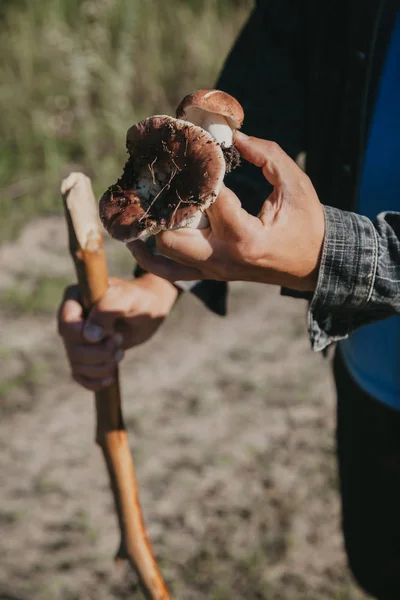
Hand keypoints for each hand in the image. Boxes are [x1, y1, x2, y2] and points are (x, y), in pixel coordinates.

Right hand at [58, 273, 177, 390]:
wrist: (150, 310)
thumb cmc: (139, 298)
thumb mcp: (126, 299)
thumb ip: (106, 311)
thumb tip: (88, 336)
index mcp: (75, 298)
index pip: (66, 324)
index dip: (84, 335)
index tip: (109, 333)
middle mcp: (72, 319)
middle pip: (71, 348)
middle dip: (99, 352)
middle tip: (119, 340)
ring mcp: (77, 339)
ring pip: (76, 364)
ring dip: (101, 366)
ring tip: (120, 353)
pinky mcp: (87, 354)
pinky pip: (79, 375)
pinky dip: (94, 381)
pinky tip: (110, 377)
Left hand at [128, 132, 324, 291]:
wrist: (313, 265)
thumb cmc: (306, 223)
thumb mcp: (295, 185)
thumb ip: (266, 155)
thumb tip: (233, 136)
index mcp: (245, 238)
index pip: (209, 198)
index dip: (199, 168)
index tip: (192, 144)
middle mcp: (223, 258)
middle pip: (173, 233)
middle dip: (166, 203)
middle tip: (164, 176)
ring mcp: (213, 270)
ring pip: (165, 254)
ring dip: (154, 227)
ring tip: (145, 203)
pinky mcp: (210, 275)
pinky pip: (170, 273)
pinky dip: (151, 259)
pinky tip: (137, 241)